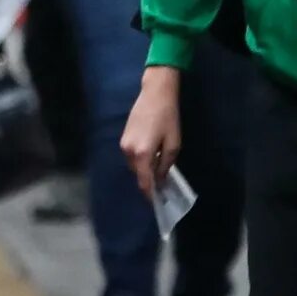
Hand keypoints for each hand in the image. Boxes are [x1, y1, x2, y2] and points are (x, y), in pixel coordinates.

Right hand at [120, 67, 184, 197]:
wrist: (155, 94)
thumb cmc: (168, 117)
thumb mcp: (173, 143)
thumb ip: (166, 164)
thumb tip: (160, 178)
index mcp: (142, 154)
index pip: (144, 182)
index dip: (150, 194)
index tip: (156, 201)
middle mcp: (129, 152)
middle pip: (138, 174)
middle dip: (148, 181)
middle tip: (161, 184)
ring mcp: (123, 144)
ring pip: (134, 165)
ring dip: (144, 169)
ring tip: (158, 169)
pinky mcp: (123, 138)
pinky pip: (131, 156)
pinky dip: (140, 160)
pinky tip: (151, 155)